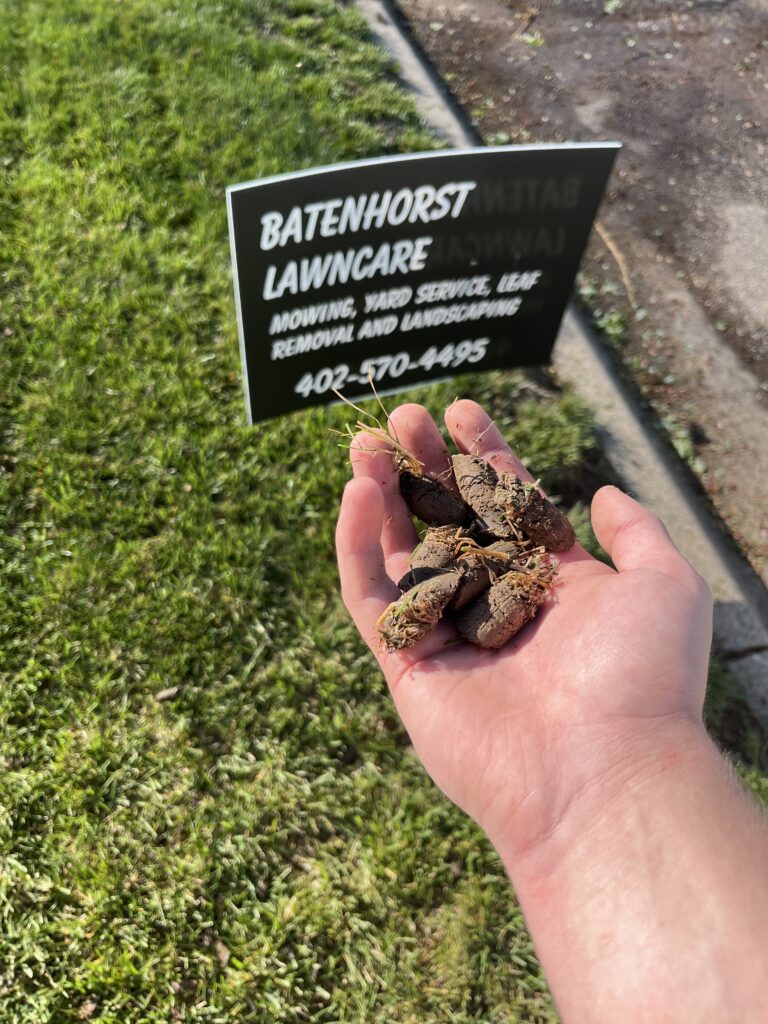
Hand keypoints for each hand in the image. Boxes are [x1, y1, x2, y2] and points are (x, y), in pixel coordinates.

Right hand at [336, 400, 712, 871]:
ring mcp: (449, 631)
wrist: (601, 770)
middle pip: (448, 518)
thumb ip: (635, 531)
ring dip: (381, 494)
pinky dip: (356, 544)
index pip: (507, 503)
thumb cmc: (640, 675)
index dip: (484, 455)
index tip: (462, 411)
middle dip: (427, 464)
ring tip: (365, 443)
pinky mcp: (406, 661)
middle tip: (403, 415)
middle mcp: (497, 602)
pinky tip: (356, 493)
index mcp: (551, 582)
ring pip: (402, 550)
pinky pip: (370, 594)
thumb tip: (603, 494)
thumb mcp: (663, 583)